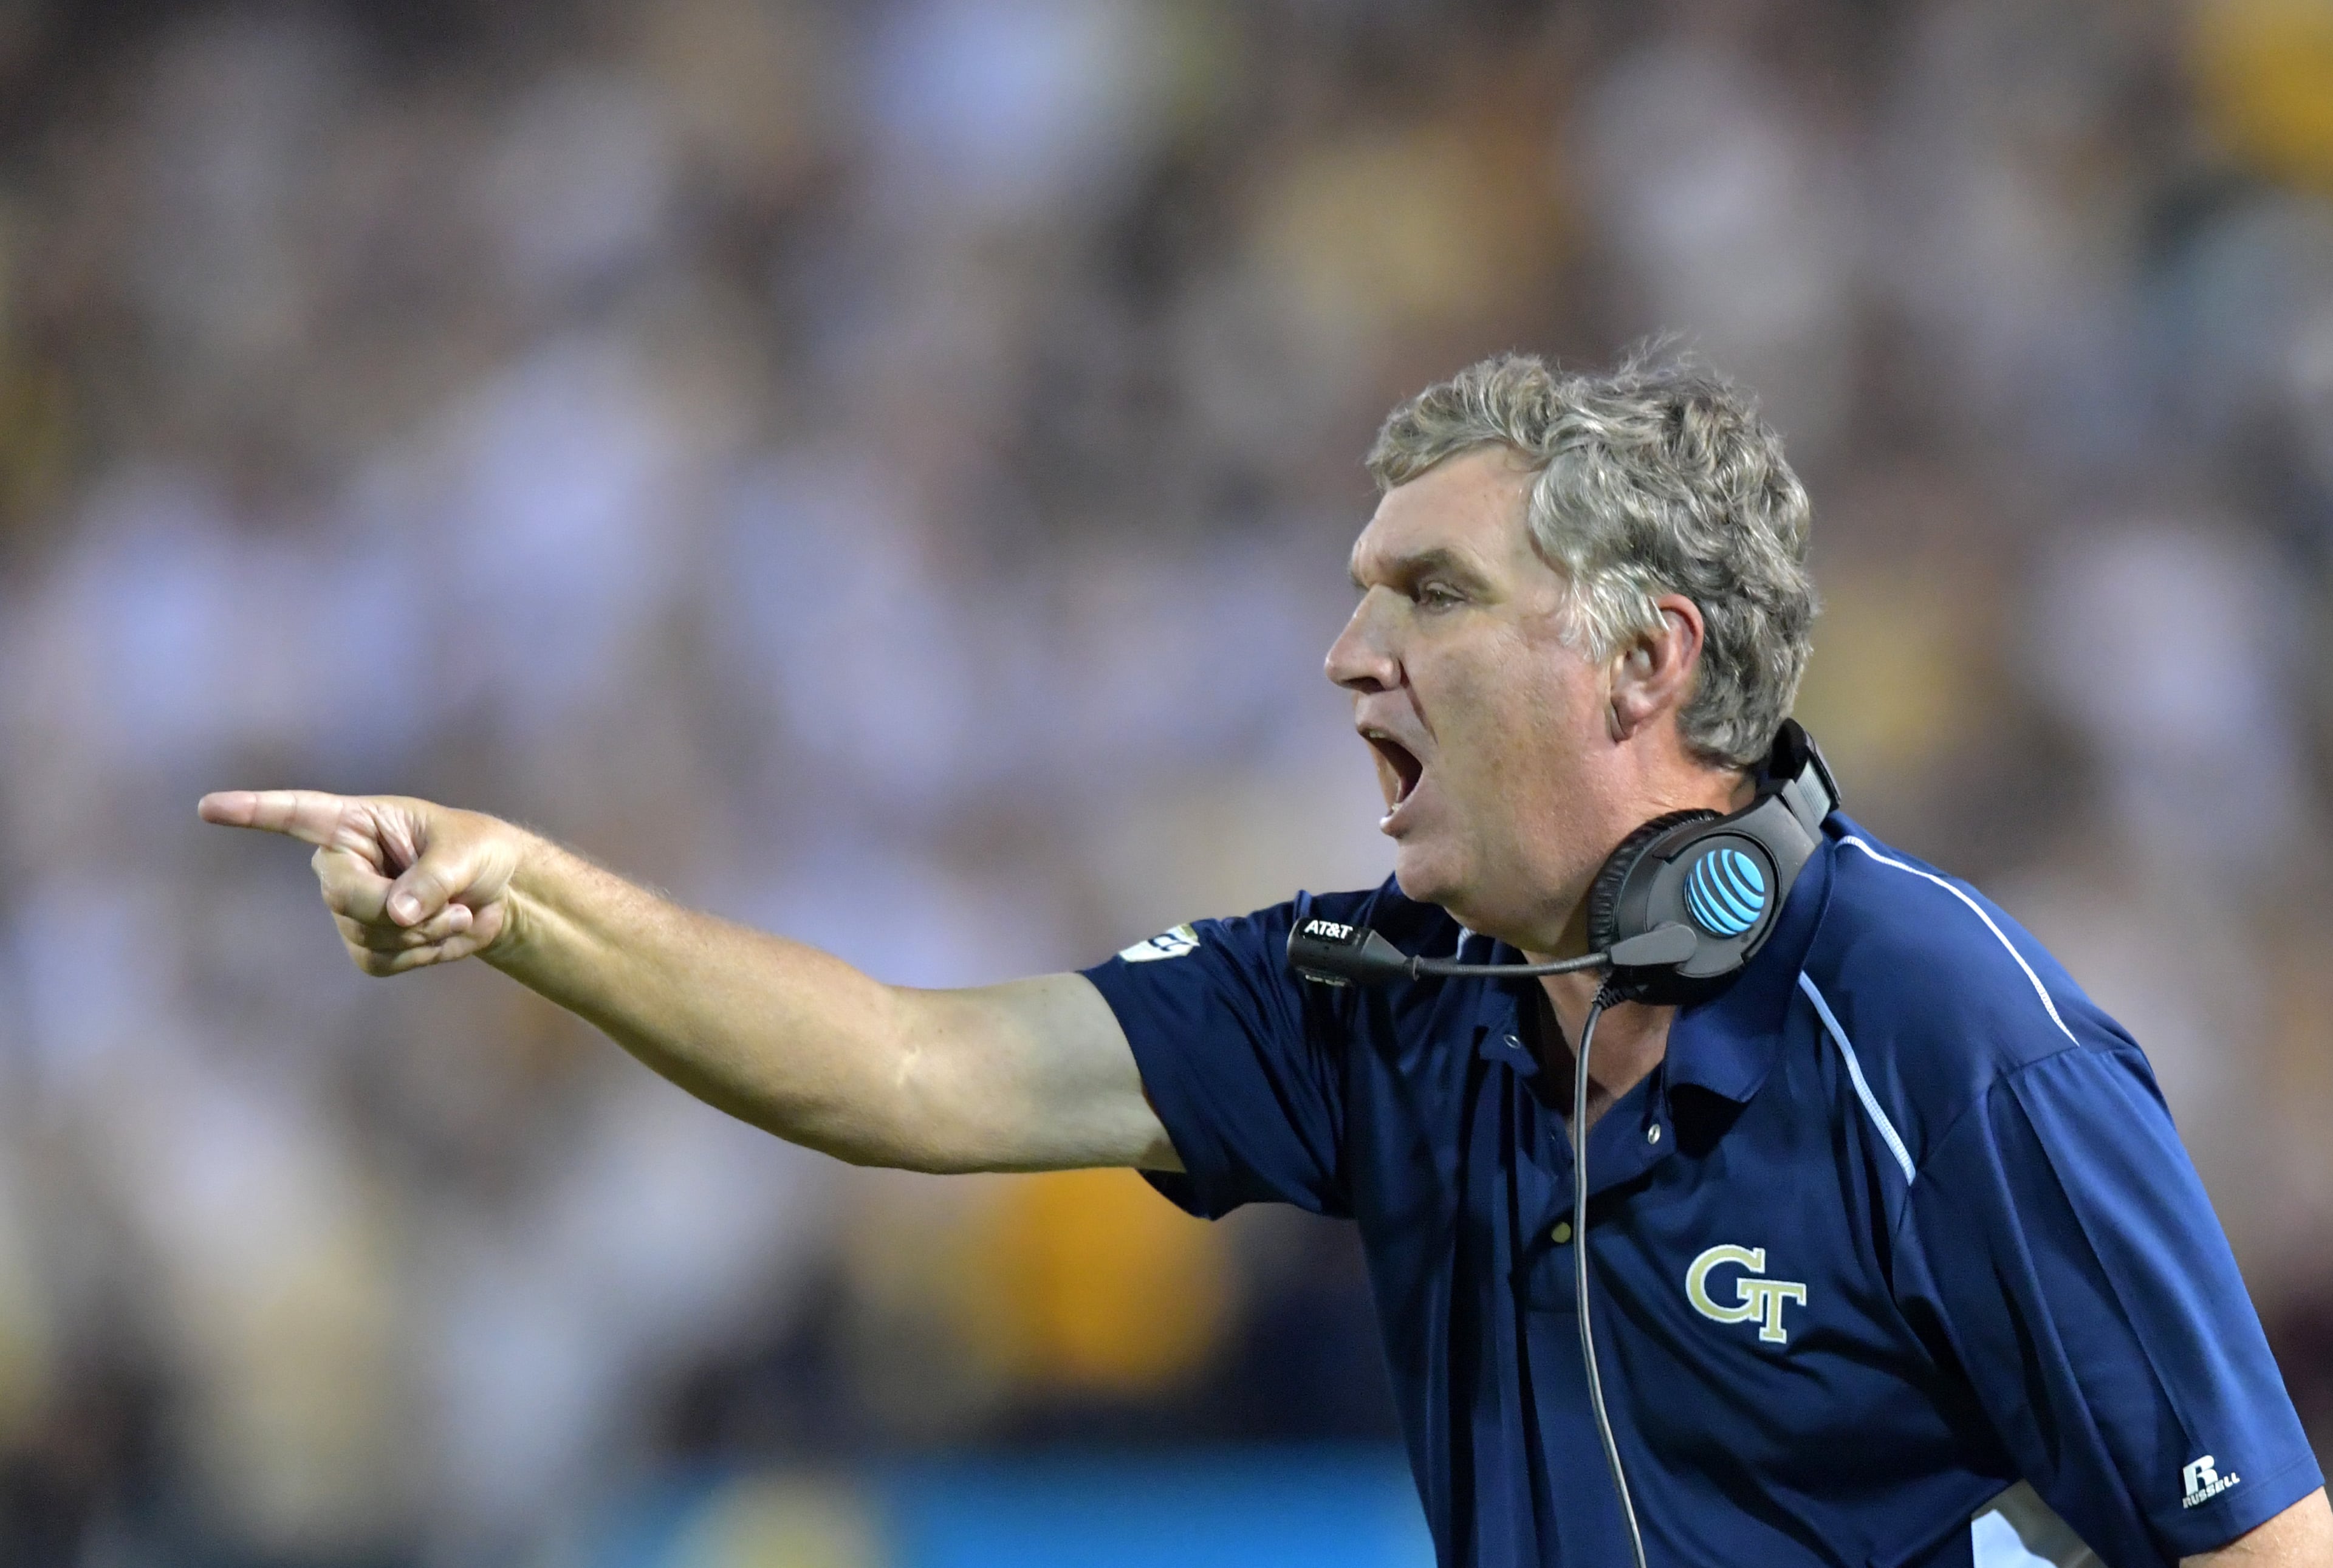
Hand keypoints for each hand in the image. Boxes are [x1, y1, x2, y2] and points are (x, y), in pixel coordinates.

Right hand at [197, 790, 528, 974]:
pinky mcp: (366, 948)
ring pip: (371, 937)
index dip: (253, 812)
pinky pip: (385, 963)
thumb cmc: (477, 852)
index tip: (207, 808)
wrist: (498, 892)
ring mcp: (348, 911)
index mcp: (356, 824)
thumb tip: (395, 913)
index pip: (296, 815)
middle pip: (346, 899)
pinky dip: (427, 955)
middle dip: (405, 911)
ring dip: (428, 934)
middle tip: (455, 903)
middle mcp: (341, 866)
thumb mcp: (466, 853)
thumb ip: (433, 880)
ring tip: (458, 911)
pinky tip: (446, 934)